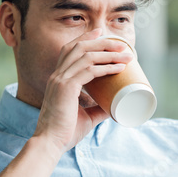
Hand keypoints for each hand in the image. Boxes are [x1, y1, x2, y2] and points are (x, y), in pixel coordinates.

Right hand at [34, 30, 133, 152]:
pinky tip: (118, 68)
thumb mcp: (86, 116)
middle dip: (102, 42)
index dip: (86, 39)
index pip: (70, 50)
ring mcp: (60, 80)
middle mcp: (58, 75)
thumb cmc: (66, 132)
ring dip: (108, 53)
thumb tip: (115, 107)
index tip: (102, 33)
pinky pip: (89, 71)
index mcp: (58, 78)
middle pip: (80, 47)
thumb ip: (98, 109)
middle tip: (121, 44)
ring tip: (126, 55)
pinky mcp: (66, 88)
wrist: (51, 143)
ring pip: (86, 56)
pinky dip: (105, 67)